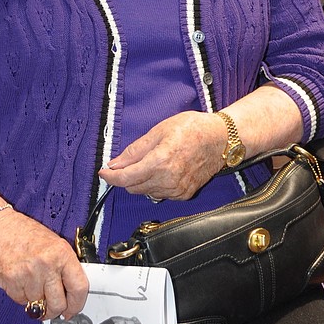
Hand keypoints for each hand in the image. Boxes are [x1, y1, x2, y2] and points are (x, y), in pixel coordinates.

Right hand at [0, 209, 88, 320]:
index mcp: (61, 252)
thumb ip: (64, 266)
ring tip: (31, 281)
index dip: (77, 303)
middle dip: (55, 310)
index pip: (79, 287)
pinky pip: (22, 302)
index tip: (73, 309)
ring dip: (36, 300)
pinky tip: (20, 280)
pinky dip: (22, 296)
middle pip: (58, 304)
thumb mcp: (52, 243)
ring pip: (39, 306)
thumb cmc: (22, 233)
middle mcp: (47, 264)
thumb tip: (72, 291)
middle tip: (51, 306)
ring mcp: (29, 275)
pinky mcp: (12, 284)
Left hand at [100, 112, 226, 199]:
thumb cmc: (192, 129)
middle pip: (133, 188)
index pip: (126, 178)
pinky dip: (155, 185)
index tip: (103, 172)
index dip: (110, 177)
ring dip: (140, 181)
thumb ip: (135, 150)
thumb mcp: (159, 131)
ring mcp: (177, 190)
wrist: (220, 139)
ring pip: (146, 192)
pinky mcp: (184, 195)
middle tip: (125, 163)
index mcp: (160, 162)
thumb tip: (115, 163)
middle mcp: (168, 180)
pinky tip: (161, 170)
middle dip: (125, 177)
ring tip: (149, 162)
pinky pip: (160, 194)